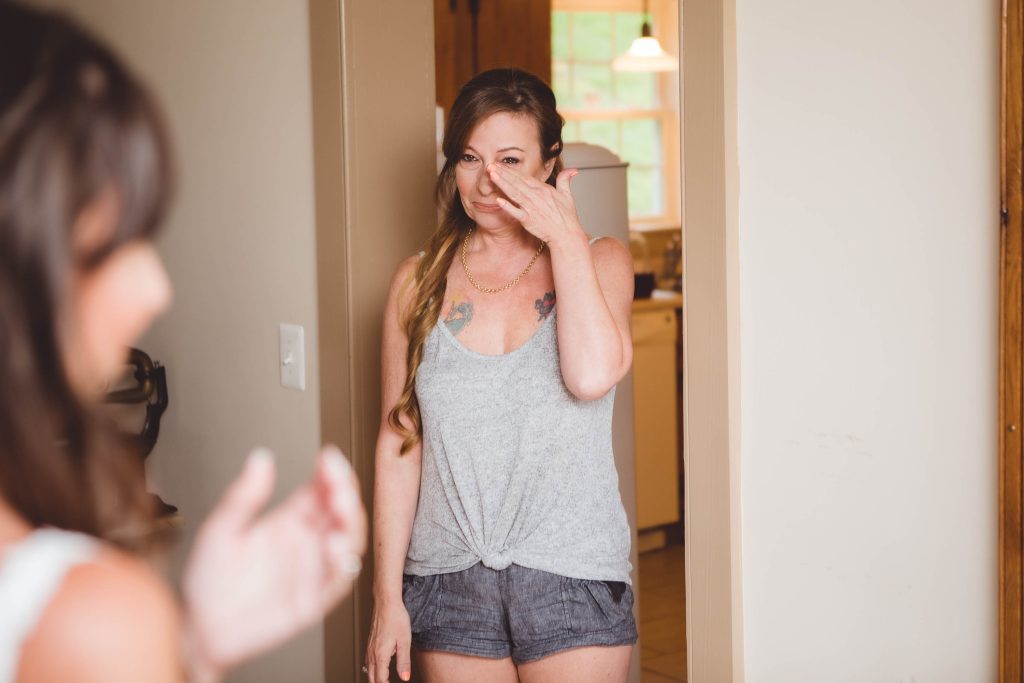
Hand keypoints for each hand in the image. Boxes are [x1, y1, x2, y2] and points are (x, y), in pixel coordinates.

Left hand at [182, 445, 366, 681]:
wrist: (199, 628)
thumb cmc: (209, 579)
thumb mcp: (221, 530)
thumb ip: (244, 497)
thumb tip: (261, 458)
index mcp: (291, 520)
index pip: (321, 490)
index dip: (330, 472)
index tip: (328, 456)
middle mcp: (308, 542)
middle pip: (341, 512)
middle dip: (345, 493)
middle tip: (336, 481)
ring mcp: (313, 570)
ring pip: (349, 542)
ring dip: (350, 522)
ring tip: (341, 505)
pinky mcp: (314, 600)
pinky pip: (337, 581)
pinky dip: (342, 563)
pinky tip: (335, 545)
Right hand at [365, 599, 412, 682]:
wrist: (386, 603)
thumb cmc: (396, 618)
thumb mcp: (404, 641)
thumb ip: (404, 662)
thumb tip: (405, 678)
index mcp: (380, 655)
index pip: (381, 680)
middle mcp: (372, 654)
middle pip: (372, 679)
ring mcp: (369, 649)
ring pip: (368, 671)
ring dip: (376, 679)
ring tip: (387, 681)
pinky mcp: (370, 644)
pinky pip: (368, 663)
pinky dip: (373, 671)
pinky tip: (380, 669)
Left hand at [487, 163, 585, 245]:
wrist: (566, 235)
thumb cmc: (567, 218)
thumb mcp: (568, 195)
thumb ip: (566, 180)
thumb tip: (573, 170)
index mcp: (544, 189)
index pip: (524, 177)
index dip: (511, 170)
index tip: (500, 164)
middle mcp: (536, 197)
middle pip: (516, 183)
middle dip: (503, 173)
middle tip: (490, 165)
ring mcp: (531, 208)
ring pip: (514, 193)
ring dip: (502, 184)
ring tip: (491, 175)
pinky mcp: (528, 221)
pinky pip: (516, 212)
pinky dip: (507, 206)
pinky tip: (497, 200)